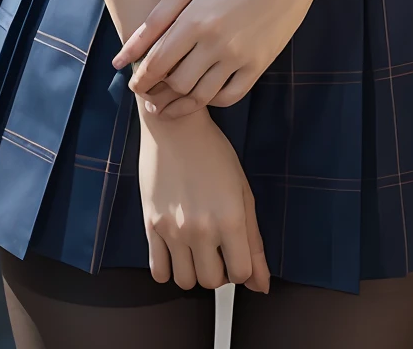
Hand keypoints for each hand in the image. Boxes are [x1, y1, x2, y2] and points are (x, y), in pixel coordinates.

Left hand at [115, 0, 319, 116]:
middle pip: (177, 83)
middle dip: (158, 93)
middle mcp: (217, 43)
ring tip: (167, 105)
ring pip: (201, 95)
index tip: (133, 85)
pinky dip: (212, 100)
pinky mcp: (260, 65)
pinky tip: (202, 95)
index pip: (157, 63)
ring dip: (180, 104)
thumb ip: (159, 15)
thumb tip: (126, 52)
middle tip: (149, 95)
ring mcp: (241, 57)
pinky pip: (230, 96)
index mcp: (196, 19)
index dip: (140, 79)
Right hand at [138, 106, 269, 291]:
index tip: (236, 252)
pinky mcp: (150, 225)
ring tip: (196, 249)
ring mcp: (173, 229)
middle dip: (219, 271)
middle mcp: (201, 228)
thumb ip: (254, 242)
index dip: (242, 268)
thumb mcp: (243, 192)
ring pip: (185, 282)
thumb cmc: (214, 154)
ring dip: (194, 272)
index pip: (241, 274)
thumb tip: (262, 286)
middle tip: (217, 248)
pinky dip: (168, 269)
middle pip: (213, 282)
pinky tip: (176, 249)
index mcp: (230, 218)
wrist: (175, 127)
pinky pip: (158, 272)